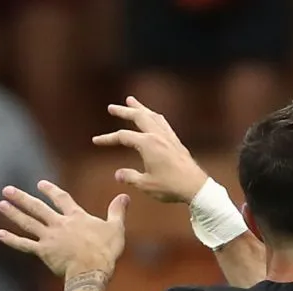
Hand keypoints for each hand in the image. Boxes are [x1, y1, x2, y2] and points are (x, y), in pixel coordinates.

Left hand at [0, 180, 127, 278]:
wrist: (91, 269)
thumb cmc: (106, 250)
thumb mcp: (116, 228)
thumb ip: (117, 211)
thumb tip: (124, 195)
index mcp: (76, 217)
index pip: (62, 199)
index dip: (51, 191)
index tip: (40, 184)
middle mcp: (59, 224)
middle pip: (38, 208)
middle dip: (22, 198)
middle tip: (7, 190)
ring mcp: (49, 237)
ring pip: (28, 222)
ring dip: (13, 213)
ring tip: (2, 204)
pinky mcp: (43, 251)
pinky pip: (24, 244)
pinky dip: (12, 239)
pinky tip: (0, 234)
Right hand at [92, 96, 208, 202]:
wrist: (196, 187)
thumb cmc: (171, 186)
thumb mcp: (146, 184)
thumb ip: (130, 177)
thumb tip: (118, 174)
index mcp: (148, 144)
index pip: (123, 136)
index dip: (108, 138)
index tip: (96, 141)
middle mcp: (158, 136)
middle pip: (138, 116)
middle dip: (124, 111)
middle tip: (112, 107)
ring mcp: (169, 137)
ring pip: (152, 116)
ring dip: (140, 108)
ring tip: (132, 101)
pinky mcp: (177, 142)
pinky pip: (163, 123)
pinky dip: (154, 116)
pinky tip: (153, 117)